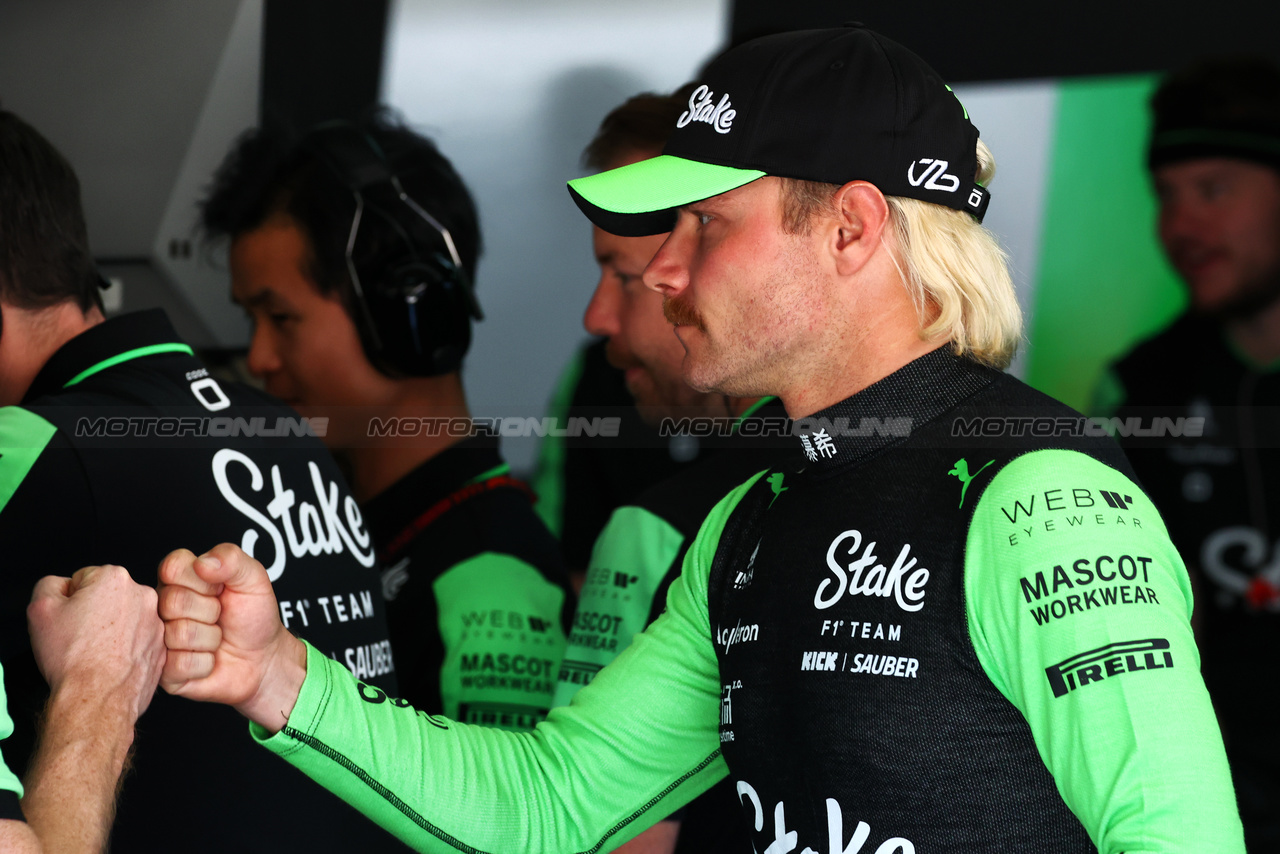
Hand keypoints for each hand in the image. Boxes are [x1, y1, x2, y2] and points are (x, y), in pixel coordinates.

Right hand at [27, 564, 164, 722]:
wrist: (98, 697)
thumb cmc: (72, 658)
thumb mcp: (40, 608)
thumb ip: (50, 584)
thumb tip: (63, 586)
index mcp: (115, 578)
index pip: (83, 579)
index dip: (69, 601)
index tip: (69, 619)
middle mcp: (143, 595)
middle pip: (107, 597)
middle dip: (93, 612)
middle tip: (81, 637)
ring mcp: (157, 621)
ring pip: (124, 619)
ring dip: (111, 629)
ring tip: (96, 651)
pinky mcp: (162, 645)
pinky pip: (138, 640)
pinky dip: (125, 647)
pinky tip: (112, 661)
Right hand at [157, 543, 305, 730]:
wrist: (263, 658)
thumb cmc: (254, 615)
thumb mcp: (253, 579)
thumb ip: (232, 559)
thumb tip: (203, 563)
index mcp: (180, 578)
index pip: (172, 567)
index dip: (203, 580)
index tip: (219, 588)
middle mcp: (163, 606)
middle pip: (173, 601)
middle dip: (210, 611)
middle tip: (220, 616)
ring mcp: (160, 637)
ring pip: (179, 634)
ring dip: (211, 638)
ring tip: (216, 637)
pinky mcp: (164, 670)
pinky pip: (181, 664)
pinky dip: (206, 663)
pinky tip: (209, 658)